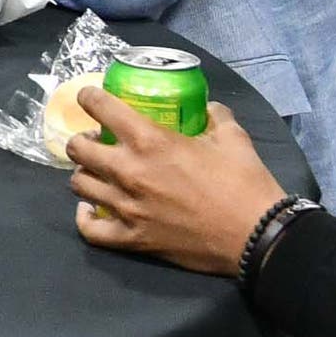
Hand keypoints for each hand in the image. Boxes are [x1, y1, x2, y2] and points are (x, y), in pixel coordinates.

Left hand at [62, 99, 293, 274]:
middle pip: (78, 149)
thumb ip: (215, 116)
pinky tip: (90, 209)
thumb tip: (207, 107)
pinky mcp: (132, 239)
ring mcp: (127, 207)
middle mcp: (129, 171)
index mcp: (150, 140)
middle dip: (82, 140)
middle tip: (94, 141)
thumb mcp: (233, 137)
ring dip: (84, 174)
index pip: (101, 108)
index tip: (88, 97)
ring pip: (79, 185)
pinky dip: (84, 218)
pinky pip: (89, 229)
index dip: (89, 98)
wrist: (257, 235)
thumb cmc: (244, 183)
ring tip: (96, 173)